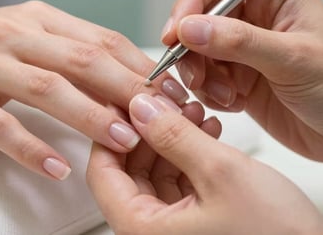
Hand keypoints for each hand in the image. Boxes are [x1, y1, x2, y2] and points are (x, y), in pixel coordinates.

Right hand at [0, 1, 188, 178]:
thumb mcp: (40, 35)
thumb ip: (81, 52)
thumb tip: (133, 78)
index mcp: (45, 19)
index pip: (105, 41)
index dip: (142, 67)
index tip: (171, 92)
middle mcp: (19, 35)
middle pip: (84, 61)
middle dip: (126, 90)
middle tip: (159, 117)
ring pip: (47, 89)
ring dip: (90, 116)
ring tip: (124, 141)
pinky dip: (31, 148)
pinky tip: (59, 167)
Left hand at [87, 93, 322, 234]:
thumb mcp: (221, 172)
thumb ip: (175, 136)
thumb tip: (142, 107)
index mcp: (144, 230)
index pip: (102, 172)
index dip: (112, 130)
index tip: (126, 101)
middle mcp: (154, 231)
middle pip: (130, 169)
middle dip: (150, 129)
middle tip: (167, 101)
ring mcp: (176, 226)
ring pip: (157, 170)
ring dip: (173, 137)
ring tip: (194, 112)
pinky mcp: (196, 219)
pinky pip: (180, 178)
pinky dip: (190, 153)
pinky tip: (207, 131)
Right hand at [161, 0, 322, 168]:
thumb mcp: (294, 59)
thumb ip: (239, 41)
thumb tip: (189, 28)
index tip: (176, 32)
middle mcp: (253, 13)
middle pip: (195, 13)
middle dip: (190, 47)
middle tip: (196, 75)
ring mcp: (241, 45)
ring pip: (194, 48)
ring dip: (200, 74)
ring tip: (225, 95)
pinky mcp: (234, 74)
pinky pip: (203, 76)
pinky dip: (210, 93)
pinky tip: (234, 103)